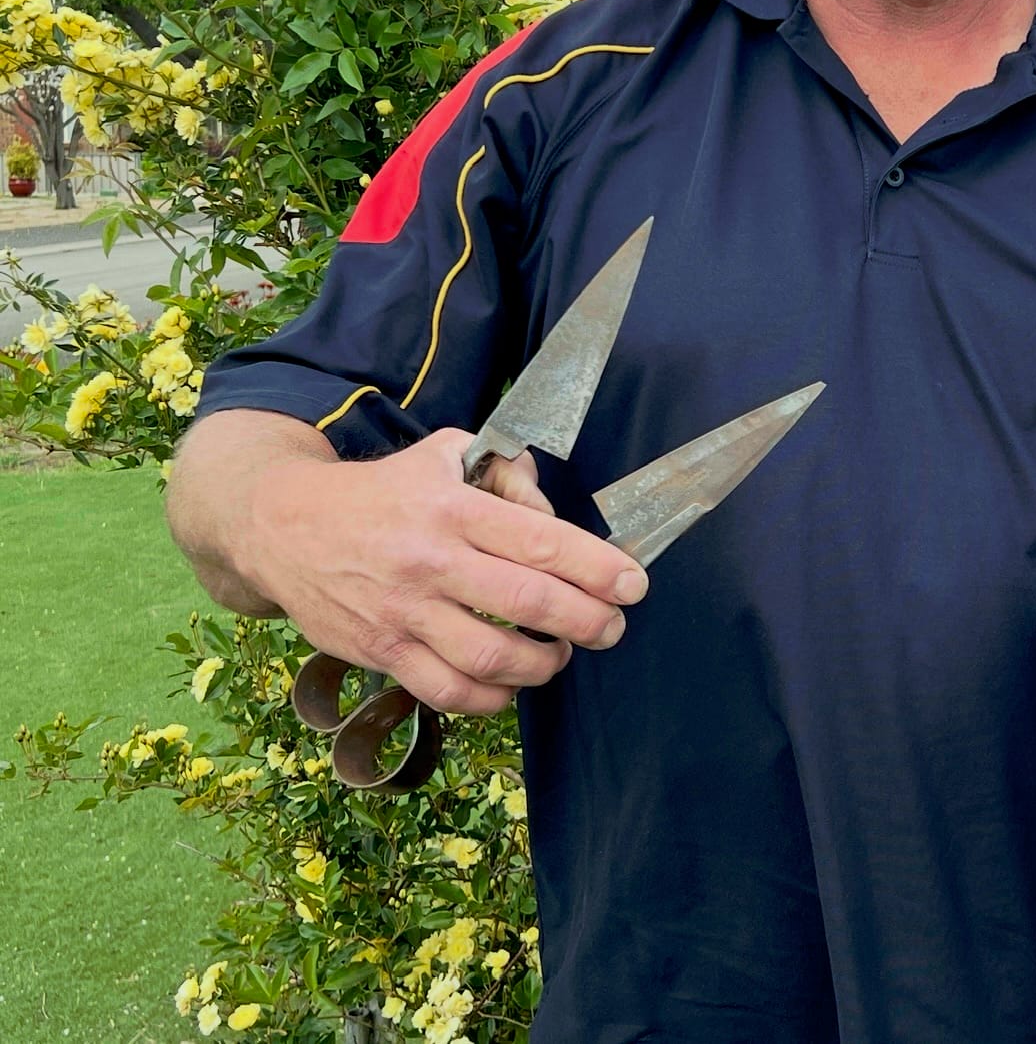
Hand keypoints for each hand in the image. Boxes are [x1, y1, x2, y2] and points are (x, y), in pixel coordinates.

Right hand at [247, 426, 647, 716]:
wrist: (284, 526)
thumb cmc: (382, 491)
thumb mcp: (443, 455)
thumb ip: (503, 472)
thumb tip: (550, 503)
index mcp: (453, 508)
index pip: (542, 542)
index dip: (597, 567)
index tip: (633, 584)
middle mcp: (431, 561)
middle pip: (528, 603)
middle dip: (587, 620)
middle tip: (613, 626)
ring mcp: (403, 612)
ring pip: (491, 658)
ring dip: (543, 664)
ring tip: (562, 653)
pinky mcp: (380, 651)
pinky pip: (446, 691)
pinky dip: (491, 698)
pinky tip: (512, 683)